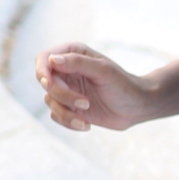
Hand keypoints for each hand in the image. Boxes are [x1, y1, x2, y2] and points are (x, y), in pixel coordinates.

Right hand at [35, 43, 156, 131]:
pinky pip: (56, 116)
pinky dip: (68, 122)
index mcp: (72, 54)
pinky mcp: (69, 107)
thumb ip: (78, 63)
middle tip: (85, 104)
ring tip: (87, 118)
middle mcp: (66, 71)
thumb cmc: (123, 84)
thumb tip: (52, 60)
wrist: (137, 107)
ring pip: (50, 101)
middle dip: (63, 95)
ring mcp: (67, 90)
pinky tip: (87, 125)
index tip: (48, 85)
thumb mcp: (104, 71)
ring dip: (66, 113)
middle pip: (46, 83)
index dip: (42, 71)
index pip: (43, 59)